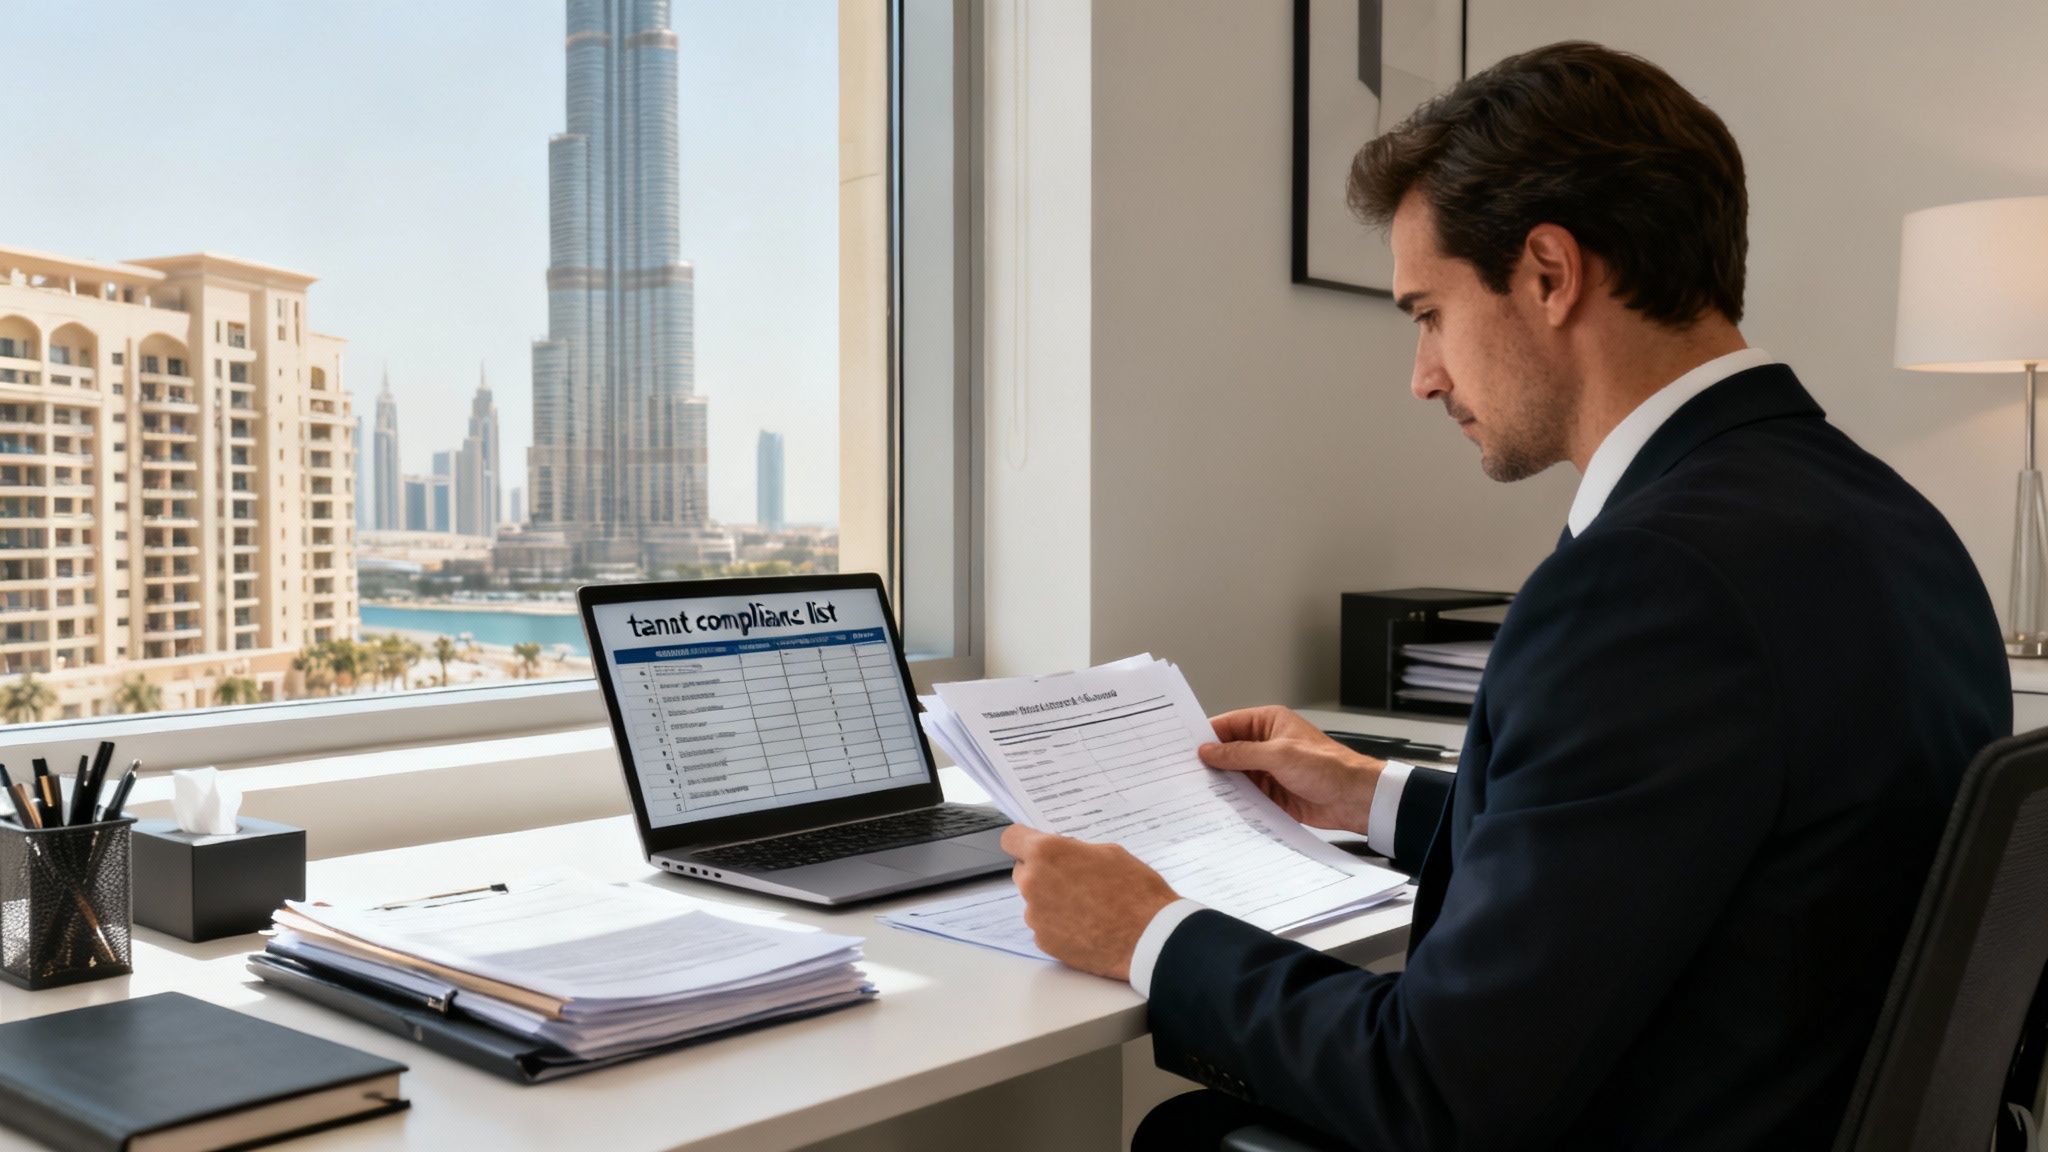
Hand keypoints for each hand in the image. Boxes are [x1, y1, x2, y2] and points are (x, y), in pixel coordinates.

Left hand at [1000, 825, 1178, 980]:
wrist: (1149, 938)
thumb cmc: (1135, 892)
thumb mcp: (1108, 852)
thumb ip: (1074, 851)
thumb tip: (1063, 856)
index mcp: (1047, 854)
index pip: (1011, 838)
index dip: (1022, 841)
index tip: (1030, 845)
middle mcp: (1032, 883)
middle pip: (1023, 871)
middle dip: (1042, 872)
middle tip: (1073, 879)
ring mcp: (1036, 916)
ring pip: (1035, 901)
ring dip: (1052, 900)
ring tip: (1087, 907)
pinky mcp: (1044, 942)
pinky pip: (1045, 926)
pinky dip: (1059, 925)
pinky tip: (1086, 926)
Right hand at [1198, 706, 1382, 835]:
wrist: (1354, 799)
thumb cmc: (1328, 767)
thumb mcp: (1278, 755)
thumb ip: (1240, 753)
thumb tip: (1209, 751)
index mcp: (1269, 723)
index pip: (1228, 725)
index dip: (1206, 735)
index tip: (1183, 746)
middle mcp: (1266, 745)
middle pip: (1228, 751)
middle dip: (1210, 762)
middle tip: (1184, 772)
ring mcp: (1268, 770)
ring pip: (1234, 775)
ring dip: (1220, 783)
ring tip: (1195, 791)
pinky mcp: (1271, 793)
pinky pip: (1245, 795)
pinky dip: (1233, 801)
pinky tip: (1218, 806)